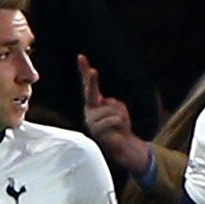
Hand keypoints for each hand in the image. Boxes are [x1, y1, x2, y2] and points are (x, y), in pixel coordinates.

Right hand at [78, 55, 150, 175]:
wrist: (123, 146)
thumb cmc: (120, 126)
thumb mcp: (118, 109)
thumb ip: (111, 104)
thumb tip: (106, 103)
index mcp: (94, 104)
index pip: (88, 85)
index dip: (84, 70)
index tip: (81, 56)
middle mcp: (89, 111)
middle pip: (90, 92)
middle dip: (92, 81)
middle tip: (93, 70)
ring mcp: (91, 121)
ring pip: (110, 108)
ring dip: (120, 113)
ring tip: (120, 124)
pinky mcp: (96, 131)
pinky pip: (112, 119)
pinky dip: (120, 121)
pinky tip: (119, 129)